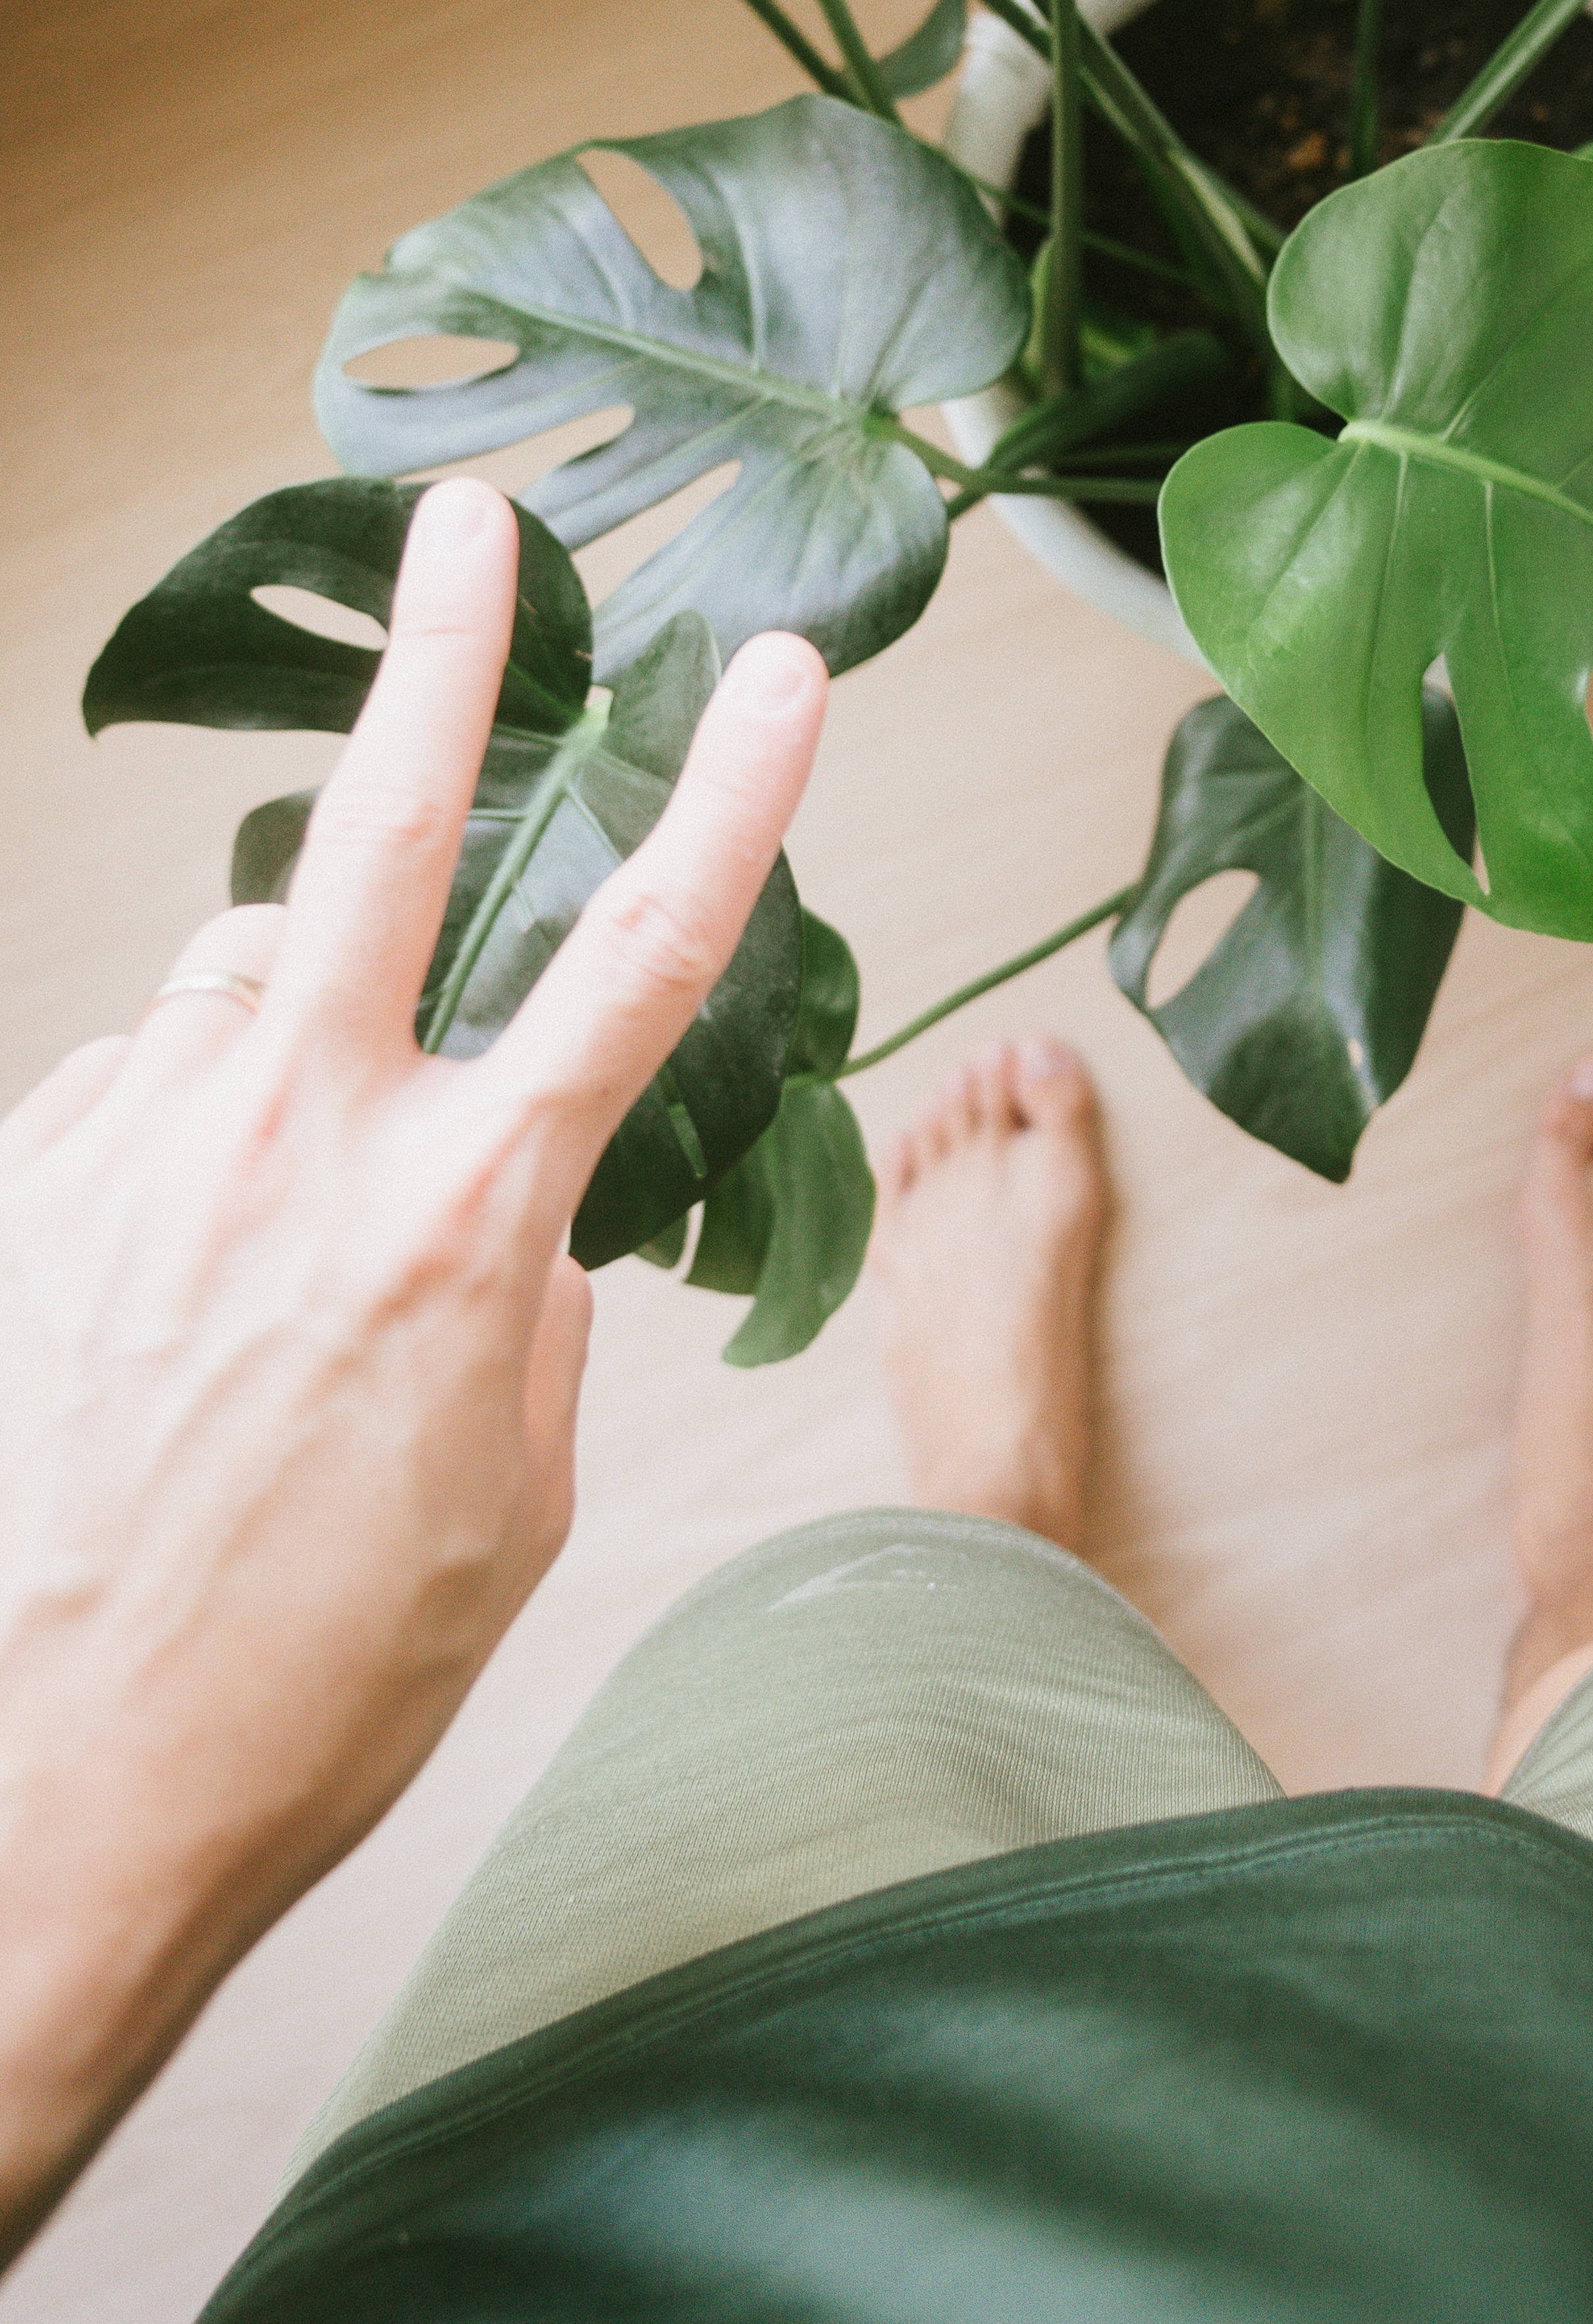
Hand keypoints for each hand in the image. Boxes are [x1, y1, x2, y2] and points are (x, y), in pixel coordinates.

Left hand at [0, 477, 825, 2263]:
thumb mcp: (504, 1501)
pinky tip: (183, 1273)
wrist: (48, 1796)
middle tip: (469, 527)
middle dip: (442, 660)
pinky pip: (148, 1087)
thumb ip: (530, 1312)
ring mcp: (142, 1148)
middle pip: (376, 836)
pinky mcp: (36, 1181)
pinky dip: (193, 1127)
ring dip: (291, 1016)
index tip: (787, 674)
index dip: (735, 801)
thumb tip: (512, 1212)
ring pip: (242, 978)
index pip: (642, 959)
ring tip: (289, 1186)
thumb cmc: (311, 1679)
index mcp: (460, 1223)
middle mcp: (295, 1143)